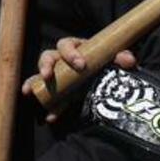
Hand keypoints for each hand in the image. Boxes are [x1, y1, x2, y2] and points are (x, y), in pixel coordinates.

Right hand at [20, 37, 136, 122]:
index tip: (80, 65)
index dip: (70, 53)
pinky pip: (50, 98)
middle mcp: (62, 60)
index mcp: (74, 48)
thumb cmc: (105, 61)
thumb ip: (120, 57)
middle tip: (49, 75)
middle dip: (46, 65)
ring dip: (35, 81)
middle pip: (49, 56)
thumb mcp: (113, 58)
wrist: (106, 75)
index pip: (67, 45)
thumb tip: (129, 59)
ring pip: (42, 75)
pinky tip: (50, 115)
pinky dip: (50, 107)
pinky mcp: (61, 92)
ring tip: (30, 90)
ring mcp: (59, 75)